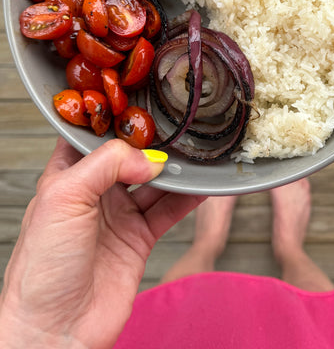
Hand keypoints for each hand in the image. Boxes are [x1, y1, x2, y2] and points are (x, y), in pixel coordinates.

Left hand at [0, 137, 203, 348]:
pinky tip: (201, 185)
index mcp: (66, 176)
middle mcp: (94, 192)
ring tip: (194, 153)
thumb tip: (148, 158)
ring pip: (153, 181)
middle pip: (128, 156)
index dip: (113, 118)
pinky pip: (169, 210)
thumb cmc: (41, 269)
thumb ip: (106, 165)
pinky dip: (188, 197)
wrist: (56, 331)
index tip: (140, 100)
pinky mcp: (139, 239)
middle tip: (176, 125)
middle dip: (151, 142)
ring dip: (174, 169)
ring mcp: (118, 215)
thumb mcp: (64, 198)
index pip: (91, 135)